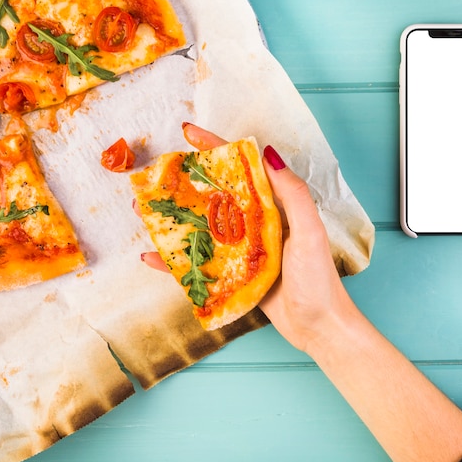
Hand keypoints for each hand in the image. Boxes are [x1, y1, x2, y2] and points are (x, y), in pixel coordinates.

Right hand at [139, 123, 349, 352]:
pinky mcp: (231, 274)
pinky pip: (198, 262)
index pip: (241, 169)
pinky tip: (152, 256)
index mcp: (273, 206)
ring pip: (201, 227)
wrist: (318, 327)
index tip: (189, 134)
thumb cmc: (319, 279)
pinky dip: (175, 260)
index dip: (216, 149)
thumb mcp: (310, 232)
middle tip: (154, 178)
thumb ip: (293, 194)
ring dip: (174, 219)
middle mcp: (255, 223)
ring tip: (143, 211)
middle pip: (214, 195)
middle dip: (184, 184)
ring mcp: (241, 249)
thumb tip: (268, 153)